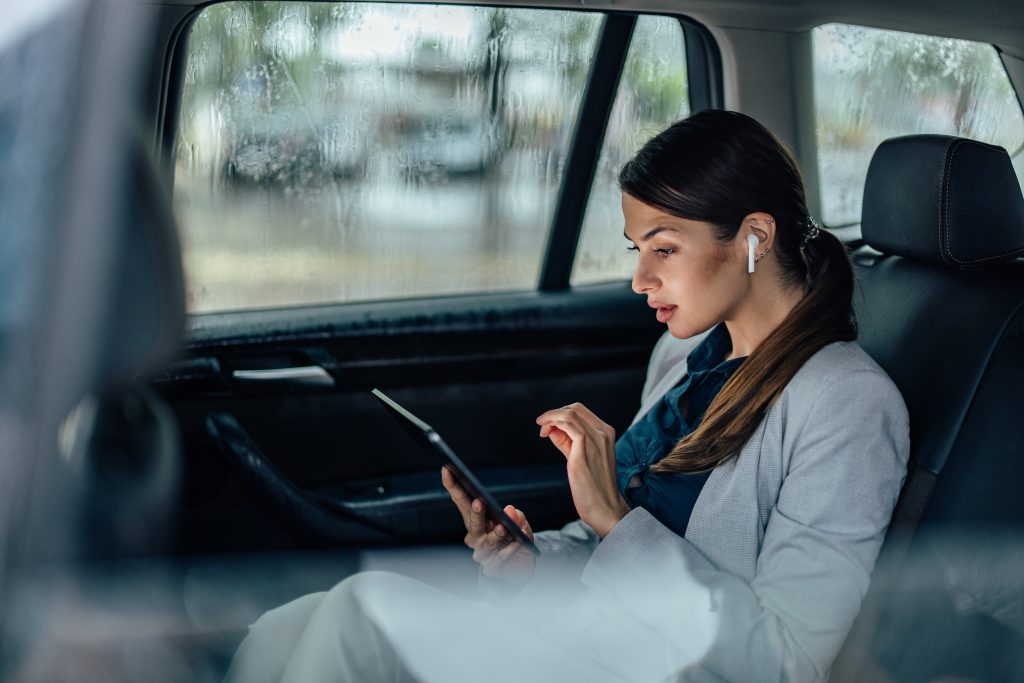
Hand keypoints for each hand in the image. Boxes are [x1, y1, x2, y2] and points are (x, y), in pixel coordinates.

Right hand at [441, 466, 535, 584]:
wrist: (518, 569)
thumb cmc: (514, 540)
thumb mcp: (519, 523)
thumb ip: (517, 516)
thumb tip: (510, 511)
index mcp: (476, 520)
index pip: (462, 501)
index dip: (453, 486)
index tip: (447, 470)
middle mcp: (475, 536)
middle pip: (471, 522)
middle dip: (475, 512)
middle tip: (479, 502)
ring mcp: (482, 553)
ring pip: (485, 542)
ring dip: (494, 534)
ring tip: (503, 528)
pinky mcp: (492, 568)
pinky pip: (499, 559)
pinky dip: (509, 551)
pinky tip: (517, 544)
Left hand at [536, 403, 629, 537]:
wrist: (605, 509)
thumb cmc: (593, 487)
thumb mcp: (581, 457)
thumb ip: (567, 442)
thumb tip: (551, 429)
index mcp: (606, 433)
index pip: (581, 411)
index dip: (561, 414)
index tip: (549, 426)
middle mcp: (603, 433)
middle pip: (575, 408)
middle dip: (554, 414)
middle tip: (543, 428)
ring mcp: (596, 441)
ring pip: (570, 414)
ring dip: (550, 417)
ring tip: (542, 430)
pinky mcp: (584, 452)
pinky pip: (569, 426)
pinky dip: (554, 423)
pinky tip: (545, 433)